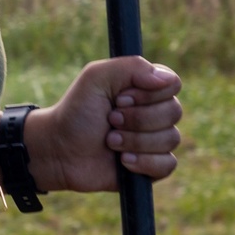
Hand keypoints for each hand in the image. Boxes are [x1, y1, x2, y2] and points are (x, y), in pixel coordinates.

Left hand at [28, 58, 181, 193]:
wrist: (59, 149)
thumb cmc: (77, 111)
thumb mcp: (96, 77)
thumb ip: (131, 68)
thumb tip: (168, 80)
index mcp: (145, 87)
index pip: (172, 84)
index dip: (148, 94)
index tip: (120, 98)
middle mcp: (155, 112)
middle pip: (174, 112)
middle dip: (137, 119)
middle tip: (110, 120)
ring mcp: (155, 140)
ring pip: (171, 138)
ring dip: (135, 140)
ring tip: (110, 141)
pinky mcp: (152, 166)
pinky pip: (168, 164)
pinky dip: (143, 162)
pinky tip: (122, 161)